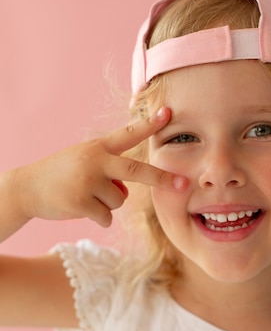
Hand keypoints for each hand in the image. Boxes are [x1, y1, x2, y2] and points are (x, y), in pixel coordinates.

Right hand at [11, 107, 186, 227]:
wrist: (28, 188)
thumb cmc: (63, 174)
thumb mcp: (86, 162)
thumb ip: (109, 170)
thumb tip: (127, 192)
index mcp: (98, 147)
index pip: (128, 133)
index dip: (149, 124)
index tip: (169, 113)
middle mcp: (95, 161)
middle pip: (135, 171)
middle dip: (161, 178)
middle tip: (182, 184)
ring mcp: (87, 181)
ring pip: (120, 200)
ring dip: (108, 204)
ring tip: (86, 195)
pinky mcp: (80, 202)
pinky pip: (106, 217)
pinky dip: (98, 217)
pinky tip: (80, 207)